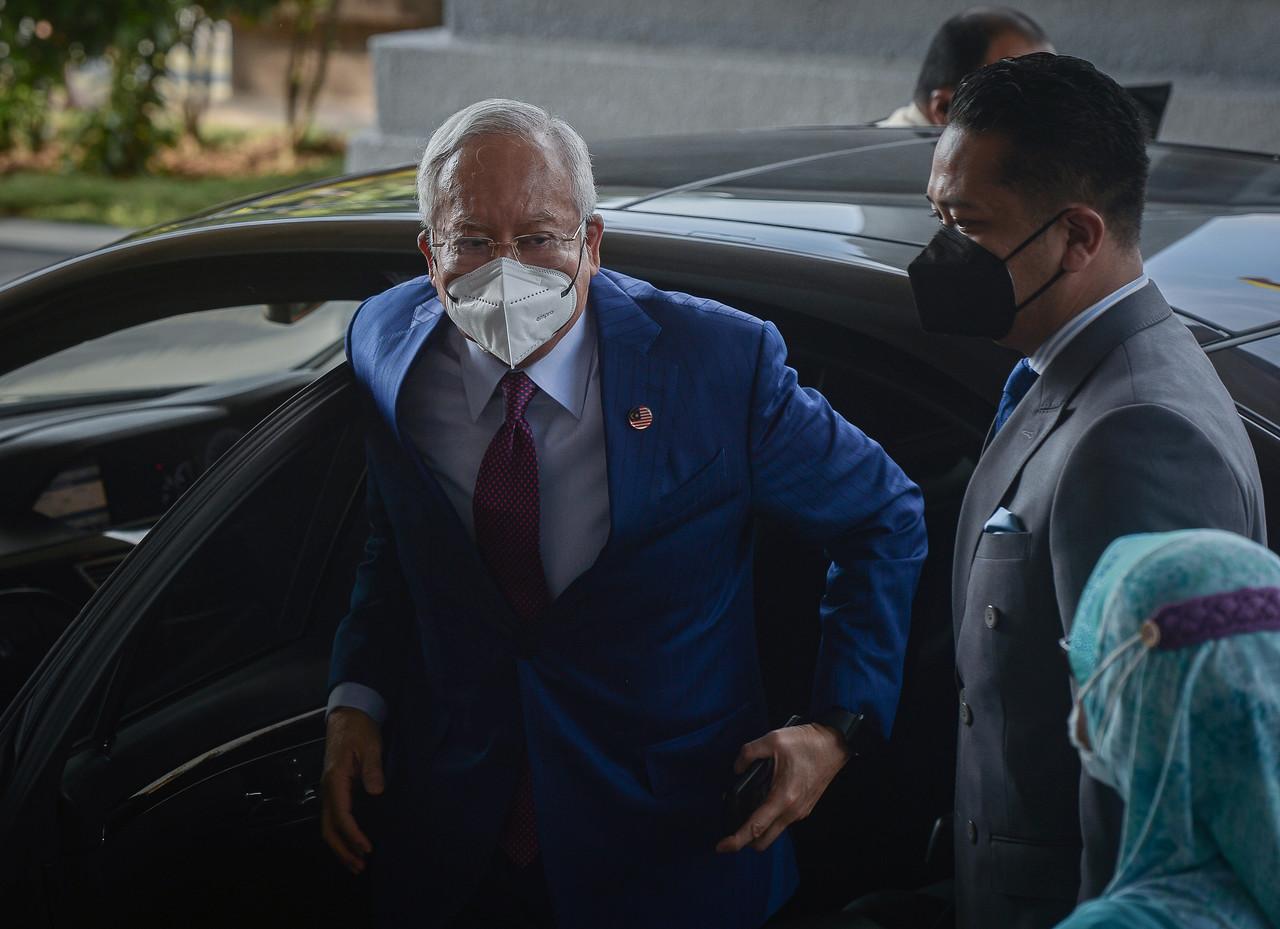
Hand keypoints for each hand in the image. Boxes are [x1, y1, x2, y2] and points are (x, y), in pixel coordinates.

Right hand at [321, 707, 384, 873]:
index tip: (367, 847)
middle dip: (342, 849)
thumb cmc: (359, 729)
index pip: (341, 814)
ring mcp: (330, 790)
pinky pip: (334, 818)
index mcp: (335, 779)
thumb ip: (373, 768)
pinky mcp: (335, 790)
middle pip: (329, 827)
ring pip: (328, 826)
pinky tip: (351, 844)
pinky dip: (341, 835)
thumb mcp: (370, 744)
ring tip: (356, 863)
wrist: (348, 716)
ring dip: (340, 846)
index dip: (353, 834)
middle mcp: (328, 788)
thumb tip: (375, 791)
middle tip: (360, 866)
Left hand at [716, 722, 849, 853]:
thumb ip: (748, 753)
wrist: (834, 744)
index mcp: (783, 798)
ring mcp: (800, 812)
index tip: (720, 847)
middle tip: (731, 826)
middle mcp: (793, 812)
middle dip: (745, 841)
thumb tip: (737, 768)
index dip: (736, 841)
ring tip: (745, 809)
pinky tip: (762, 800)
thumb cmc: (807, 742)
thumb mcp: (772, 740)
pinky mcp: (804, 808)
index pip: (756, 828)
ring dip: (758, 828)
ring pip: (773, 832)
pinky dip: (769, 819)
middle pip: (764, 841)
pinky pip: (782, 821)